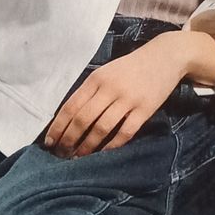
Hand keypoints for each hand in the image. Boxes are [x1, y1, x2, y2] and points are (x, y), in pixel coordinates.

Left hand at [44, 31, 187, 157]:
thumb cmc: (130, 67)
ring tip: (79, 158)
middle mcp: (109, 88)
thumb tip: (68, 117)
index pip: (71, 106)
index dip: (58, 127)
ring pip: (101, 128)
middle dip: (69, 140)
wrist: (164, 57)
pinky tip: (103, 154)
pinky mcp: (145, 110)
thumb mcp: (106, 72)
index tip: (49, 142)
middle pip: (83, 119)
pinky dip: (112, 146)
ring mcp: (128, 99)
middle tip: (61, 154)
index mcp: (96, 79)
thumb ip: (89, 91)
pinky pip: (125, 132)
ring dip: (87, 146)